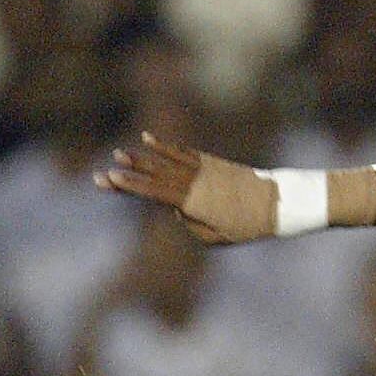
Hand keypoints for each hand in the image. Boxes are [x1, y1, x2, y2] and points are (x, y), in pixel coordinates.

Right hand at [95, 133, 275, 245]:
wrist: (276, 202)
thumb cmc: (247, 226)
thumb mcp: (215, 237)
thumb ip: (191, 223)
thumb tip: (179, 208)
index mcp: (192, 202)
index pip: (153, 192)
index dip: (130, 185)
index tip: (110, 179)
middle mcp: (193, 182)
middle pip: (153, 177)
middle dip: (126, 175)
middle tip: (100, 174)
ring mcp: (202, 169)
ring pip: (165, 161)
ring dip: (141, 157)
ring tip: (120, 152)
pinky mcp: (211, 162)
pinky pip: (182, 153)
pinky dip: (164, 147)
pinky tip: (147, 139)